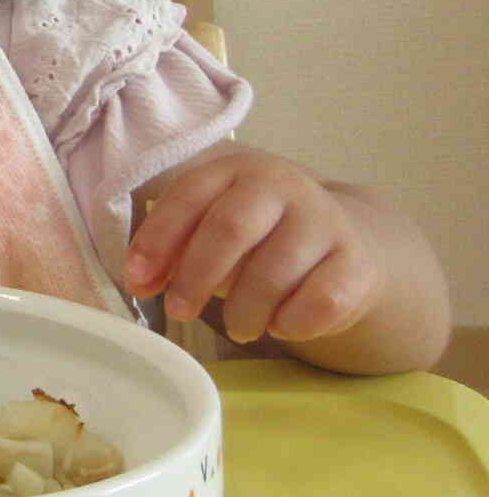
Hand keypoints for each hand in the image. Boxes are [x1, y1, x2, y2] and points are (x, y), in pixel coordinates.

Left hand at [124, 148, 377, 344]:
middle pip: (230, 229)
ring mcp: (326, 221)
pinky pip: (320, 302)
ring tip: (237, 326)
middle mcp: (284, 185)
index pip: (188, 196)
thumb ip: (173, 248)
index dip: (156, 241)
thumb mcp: (213, 229)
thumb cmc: (259, 238)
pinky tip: (281, 324)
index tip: (137, 282)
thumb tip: (137, 280)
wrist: (345, 245)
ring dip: (243, 312)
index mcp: (237, 170)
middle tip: (179, 312)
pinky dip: (291, 323)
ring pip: (272, 273)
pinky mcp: (359, 262)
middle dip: (195, 277)